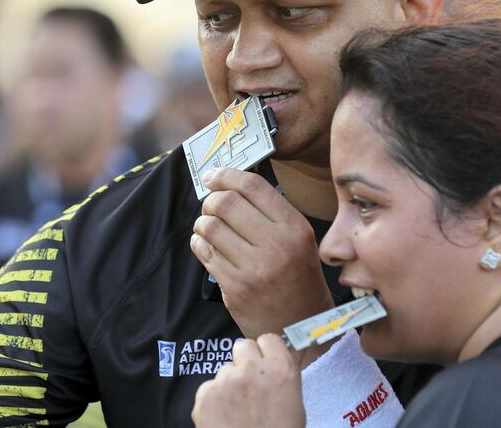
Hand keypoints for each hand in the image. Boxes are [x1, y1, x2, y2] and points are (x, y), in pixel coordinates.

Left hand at [191, 168, 333, 342]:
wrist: (300, 325)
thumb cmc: (298, 277)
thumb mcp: (300, 239)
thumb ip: (271, 213)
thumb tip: (230, 184)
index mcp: (294, 227)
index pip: (252, 186)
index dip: (226, 175)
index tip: (213, 175)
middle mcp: (276, 245)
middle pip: (226, 202)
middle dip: (211, 199)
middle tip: (211, 205)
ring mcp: (254, 268)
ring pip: (210, 226)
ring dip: (203, 222)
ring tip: (209, 227)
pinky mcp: (234, 288)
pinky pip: (204, 252)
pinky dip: (199, 243)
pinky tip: (207, 245)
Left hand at [192, 334, 304, 427]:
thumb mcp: (294, 403)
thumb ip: (281, 376)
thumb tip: (270, 363)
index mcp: (281, 369)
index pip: (268, 338)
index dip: (265, 352)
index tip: (264, 363)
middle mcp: (253, 368)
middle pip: (243, 347)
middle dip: (244, 362)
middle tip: (248, 386)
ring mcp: (226, 380)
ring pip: (224, 370)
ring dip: (229, 385)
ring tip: (236, 411)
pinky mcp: (205, 395)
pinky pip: (208, 388)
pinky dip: (213, 402)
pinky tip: (223, 419)